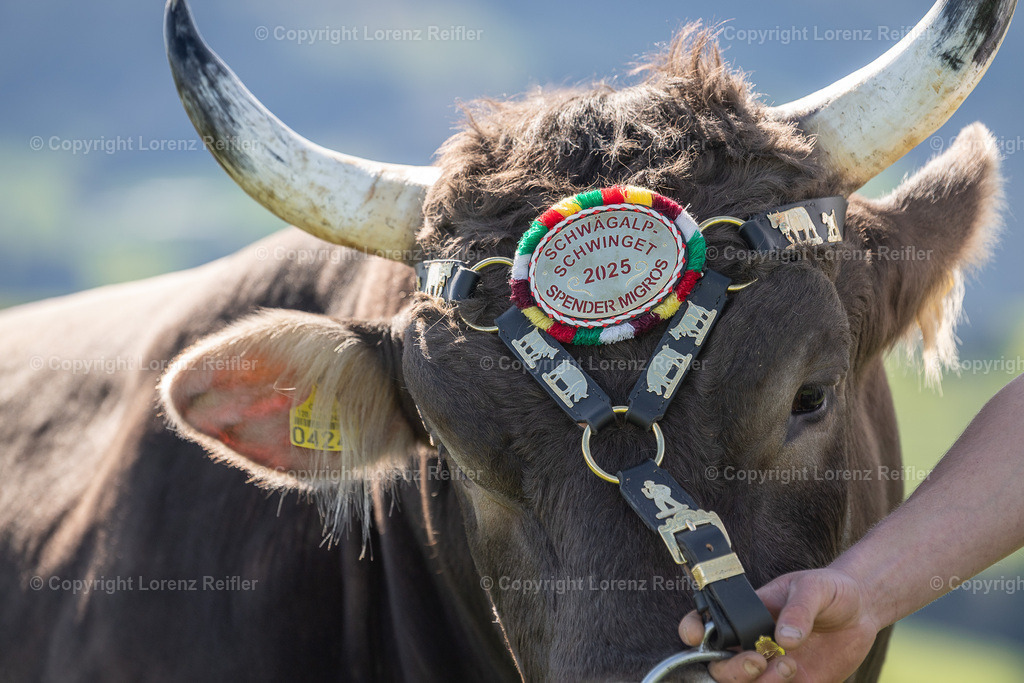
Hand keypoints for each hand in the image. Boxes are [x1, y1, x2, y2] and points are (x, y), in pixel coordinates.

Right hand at [678, 568, 881, 681]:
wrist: (862, 611)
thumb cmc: (831, 590)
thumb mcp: (815, 588)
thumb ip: (799, 610)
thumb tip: (786, 638)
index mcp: (746, 614)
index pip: (707, 624)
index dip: (693, 631)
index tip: (695, 637)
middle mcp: (752, 643)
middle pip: (720, 667)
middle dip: (731, 669)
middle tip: (758, 659)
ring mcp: (771, 667)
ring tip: (791, 665)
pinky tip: (799, 676)